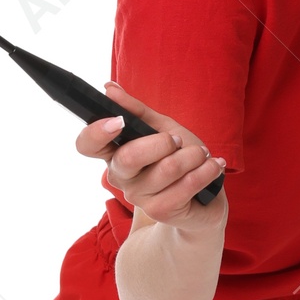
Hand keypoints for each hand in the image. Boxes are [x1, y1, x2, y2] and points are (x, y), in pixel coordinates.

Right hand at [75, 82, 226, 227]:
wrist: (203, 200)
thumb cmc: (180, 159)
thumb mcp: (162, 128)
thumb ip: (137, 111)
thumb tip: (110, 89)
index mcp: (115, 153)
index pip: (87, 145)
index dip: (96, 132)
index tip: (118, 121)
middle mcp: (121, 176)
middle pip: (129, 157)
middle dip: (163, 142)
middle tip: (180, 141)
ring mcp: (139, 197)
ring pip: (167, 168)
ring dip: (193, 155)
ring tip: (202, 154)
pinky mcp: (161, 211)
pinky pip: (186, 185)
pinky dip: (206, 171)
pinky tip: (212, 167)